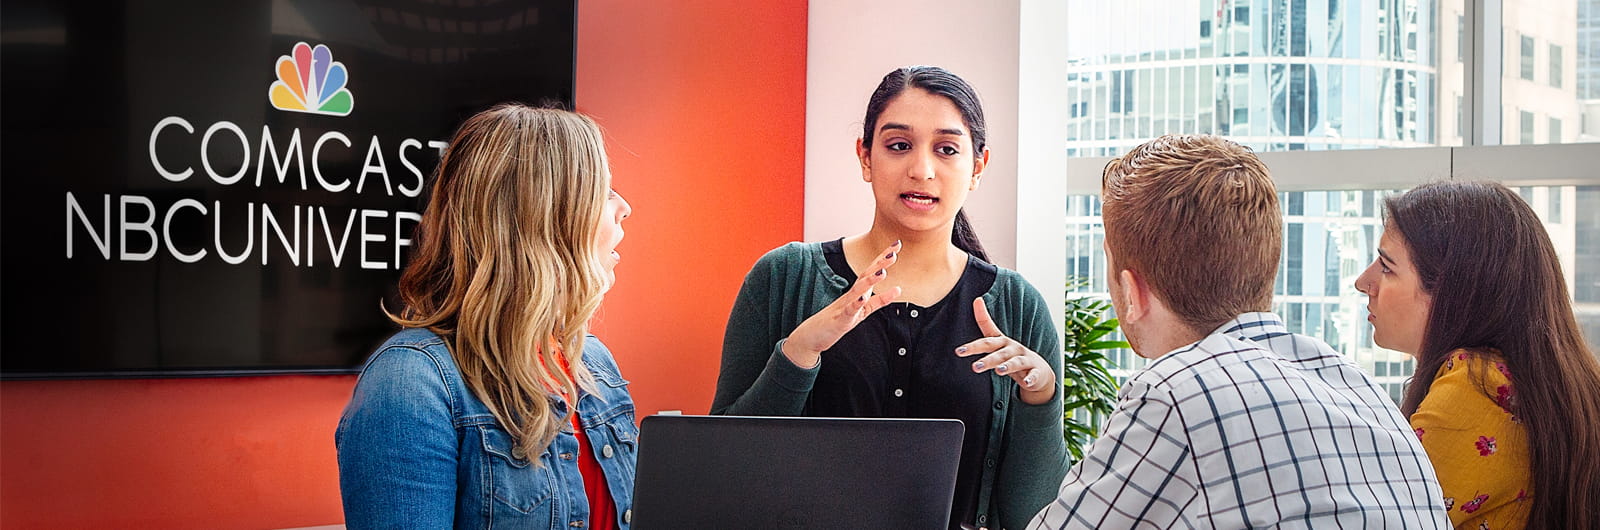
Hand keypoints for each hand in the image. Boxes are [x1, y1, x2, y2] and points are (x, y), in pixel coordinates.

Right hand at [781, 241, 902, 367]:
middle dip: (880, 263)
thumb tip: (899, 289)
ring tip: (882, 272)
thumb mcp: (862, 311)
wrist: (811, 336)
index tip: (897, 244)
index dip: (884, 257)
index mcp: (858, 292)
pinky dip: (856, 304)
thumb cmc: (836, 321)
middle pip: (866, 275)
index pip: (872, 271)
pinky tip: (863, 298)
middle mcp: (851, 295)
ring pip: (857, 291)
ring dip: (870, 281)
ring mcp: (844, 306)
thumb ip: (879, 300)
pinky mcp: (840, 320)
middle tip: (894, 252)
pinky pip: (849, 311)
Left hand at [957, 298, 1056, 404]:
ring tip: (998, 371)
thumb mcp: (998, 342)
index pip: (987, 341)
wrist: (1039, 369)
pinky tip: (1026, 383)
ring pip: (1016, 362)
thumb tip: (976, 299)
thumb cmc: (1012, 355)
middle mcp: (1014, 349)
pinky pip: (1033, 375)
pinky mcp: (1037, 371)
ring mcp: (1026, 359)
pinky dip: (1030, 379)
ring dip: (1007, 366)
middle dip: (987, 360)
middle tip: (974, 367)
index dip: (973, 345)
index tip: (959, 351)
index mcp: (1002, 342)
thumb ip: (986, 324)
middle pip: (999, 353)